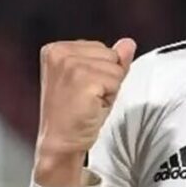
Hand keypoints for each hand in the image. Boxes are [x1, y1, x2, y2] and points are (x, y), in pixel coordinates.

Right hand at [34, 38, 135, 186]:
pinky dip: (110, 97)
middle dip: (107, 78)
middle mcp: (60, 52)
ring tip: (90, 102)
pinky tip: (93, 107)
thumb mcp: (93, 80)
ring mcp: (70, 65)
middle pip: (111, 55)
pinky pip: (116, 81)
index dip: (101, 72)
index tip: (82, 89)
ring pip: (116, 68)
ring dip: (110, 89)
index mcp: (56, 49)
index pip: (102, 48)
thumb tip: (129, 42)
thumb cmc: (74, 115)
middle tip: (88, 98)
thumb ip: (110, 60)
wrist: (60, 143)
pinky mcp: (83, 79)